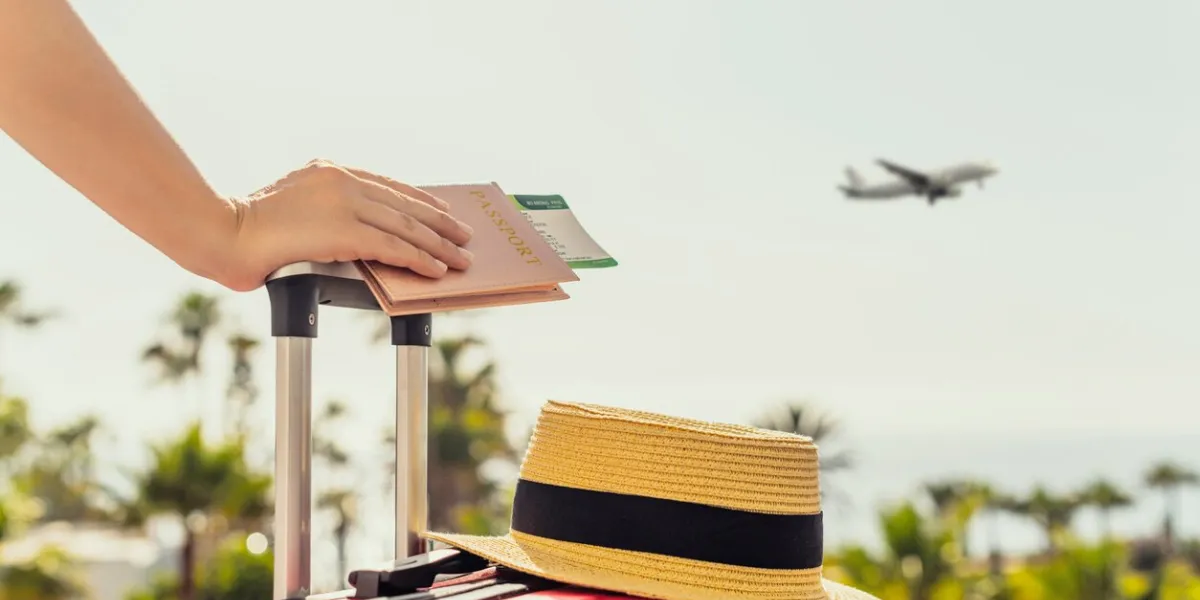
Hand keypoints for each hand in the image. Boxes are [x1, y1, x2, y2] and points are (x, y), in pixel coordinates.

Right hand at [222, 159, 474, 290]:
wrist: (223, 233)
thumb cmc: (247, 230)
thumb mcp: (292, 209)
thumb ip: (324, 212)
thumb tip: (351, 235)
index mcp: (328, 171)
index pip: (386, 185)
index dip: (418, 200)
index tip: (440, 210)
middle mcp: (341, 180)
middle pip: (404, 203)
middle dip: (439, 222)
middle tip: (464, 234)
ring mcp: (344, 202)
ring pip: (406, 225)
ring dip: (438, 244)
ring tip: (460, 257)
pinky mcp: (345, 229)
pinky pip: (393, 246)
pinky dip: (419, 258)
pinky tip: (436, 268)